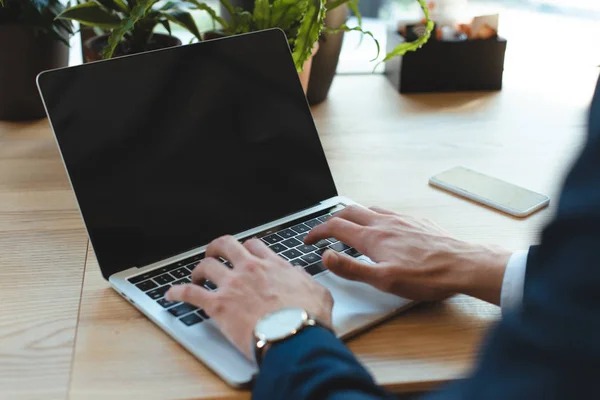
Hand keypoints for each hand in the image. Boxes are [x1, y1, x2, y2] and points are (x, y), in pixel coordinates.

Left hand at [165, 236, 333, 359]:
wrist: (294, 335)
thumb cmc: (308, 317)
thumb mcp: (318, 292)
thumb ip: (305, 280)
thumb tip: (300, 275)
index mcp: (273, 265)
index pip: (254, 245)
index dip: (246, 248)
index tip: (244, 254)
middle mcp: (250, 269)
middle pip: (226, 245)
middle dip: (216, 247)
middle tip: (213, 254)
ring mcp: (232, 285)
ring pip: (206, 266)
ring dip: (198, 270)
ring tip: (195, 277)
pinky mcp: (218, 305)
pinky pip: (191, 293)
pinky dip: (178, 292)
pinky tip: (171, 295)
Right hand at [305, 205, 511, 304]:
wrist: (463, 265)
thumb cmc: (426, 276)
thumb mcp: (383, 280)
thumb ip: (351, 268)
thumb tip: (326, 257)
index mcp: (372, 237)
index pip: (335, 227)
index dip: (317, 232)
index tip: (309, 239)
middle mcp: (384, 222)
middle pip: (349, 212)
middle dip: (331, 220)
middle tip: (323, 231)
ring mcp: (401, 219)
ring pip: (369, 209)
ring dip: (353, 215)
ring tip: (349, 227)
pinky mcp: (415, 221)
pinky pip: (388, 212)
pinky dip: (374, 216)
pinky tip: (382, 227)